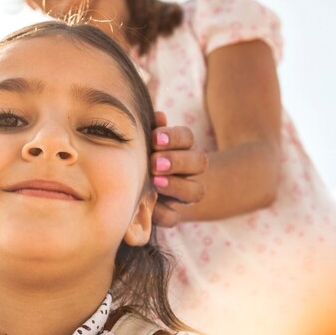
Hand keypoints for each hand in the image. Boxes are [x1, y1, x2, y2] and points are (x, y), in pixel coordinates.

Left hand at [150, 111, 207, 226]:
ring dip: (176, 185)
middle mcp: (188, 171)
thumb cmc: (139, 157)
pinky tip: (150, 206)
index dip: (174, 137)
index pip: (187, 138)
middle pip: (199, 162)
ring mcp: (183, 195)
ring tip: (156, 181)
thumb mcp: (144, 143)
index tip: (154, 139)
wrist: (136, 188)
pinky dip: (164, 213)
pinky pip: (175, 218)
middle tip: (154, 162)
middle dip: (177, 161)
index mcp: (181, 148)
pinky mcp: (172, 215)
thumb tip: (159, 116)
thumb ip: (151, 130)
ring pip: (196, 191)